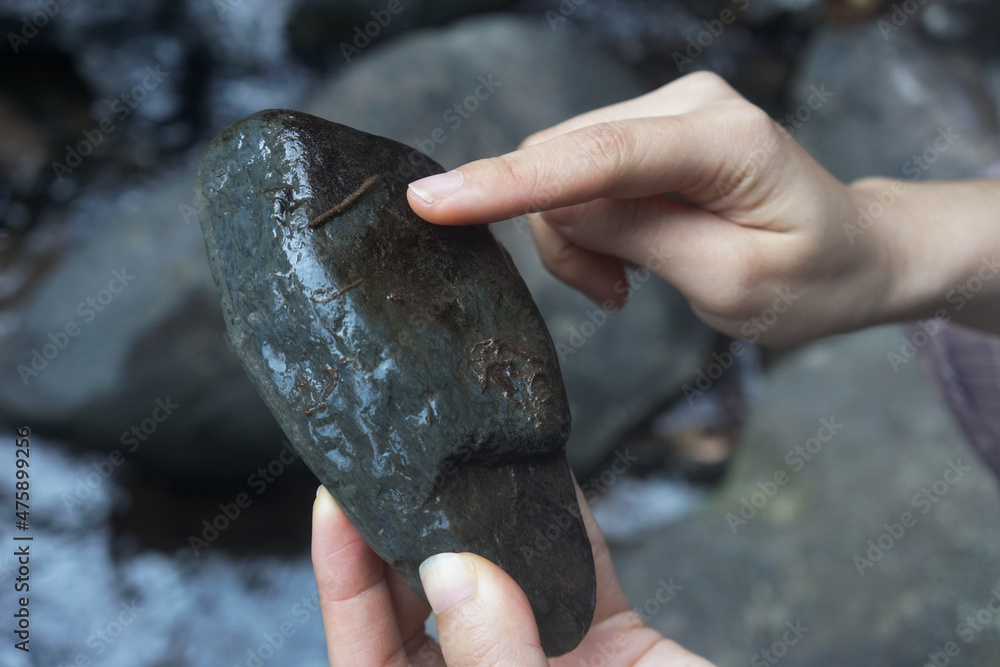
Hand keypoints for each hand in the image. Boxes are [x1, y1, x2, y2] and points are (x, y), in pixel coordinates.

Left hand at [312, 483, 714, 665]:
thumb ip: (491, 665)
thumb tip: (450, 569)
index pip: (369, 656)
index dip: (343, 582)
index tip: (334, 509)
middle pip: (424, 607)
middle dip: (406, 533)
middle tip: (395, 465)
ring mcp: (548, 664)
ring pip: (498, 578)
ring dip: (480, 519)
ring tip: (455, 458)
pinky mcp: (612, 641)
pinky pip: (577, 568)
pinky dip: (560, 520)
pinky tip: (539, 472)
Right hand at [406, 71, 999, 342]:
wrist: (855, 253)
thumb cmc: (813, 278)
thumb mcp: (732, 284)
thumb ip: (641, 239)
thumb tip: (560, 208)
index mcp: (727, 143)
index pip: (598, 158)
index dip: (511, 182)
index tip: (433, 202)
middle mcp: (692, 104)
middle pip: (565, 161)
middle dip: (561, 236)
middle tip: (609, 295)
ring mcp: (672, 110)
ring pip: (564, 167)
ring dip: (575, 236)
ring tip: (625, 283)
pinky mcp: (656, 128)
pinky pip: (582, 171)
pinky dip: (587, 223)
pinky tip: (629, 257)